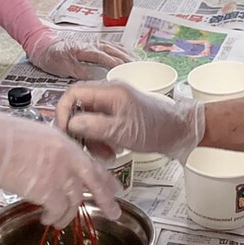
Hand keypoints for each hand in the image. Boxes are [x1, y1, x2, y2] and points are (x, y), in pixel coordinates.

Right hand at [0, 111, 119, 225]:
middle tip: (114, 212)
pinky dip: (53, 219)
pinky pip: (57, 211)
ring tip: (57, 221)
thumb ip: (48, 152)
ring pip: (74, 202)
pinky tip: (45, 219)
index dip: (105, 177)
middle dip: (106, 201)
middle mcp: (67, 158)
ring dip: (67, 215)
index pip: (92, 163)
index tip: (115, 187)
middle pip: (93, 184)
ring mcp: (59, 175)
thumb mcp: (33, 136)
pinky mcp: (46, 191)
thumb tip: (48, 164)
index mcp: (64, 143)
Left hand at [28, 38, 131, 79]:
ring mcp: (93, 43)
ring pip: (112, 47)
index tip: (124, 68)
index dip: (113, 61)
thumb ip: (79, 70)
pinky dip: (120, 49)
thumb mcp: (63, 67)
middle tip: (136, 66)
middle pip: (111, 49)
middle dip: (124, 57)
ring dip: (124, 53)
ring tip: (136, 61)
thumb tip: (94, 76)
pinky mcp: (94, 45)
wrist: (45, 48)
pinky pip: (110, 45)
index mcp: (83, 49)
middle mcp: (90, 44)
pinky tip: (127, 54)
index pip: (101, 55)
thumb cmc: (53, 58)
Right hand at [56, 81, 204, 162]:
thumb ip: (94, 126)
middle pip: (79, 107)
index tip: (64, 132)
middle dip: (80, 130)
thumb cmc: (156, 129)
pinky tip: (112, 150)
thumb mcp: (122, 131)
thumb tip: (70, 124)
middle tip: (86, 149)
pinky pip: (100, 125)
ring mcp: (113, 104)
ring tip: (105, 154)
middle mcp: (109, 93)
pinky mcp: (118, 115)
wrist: (180, 132)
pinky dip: (101, 139)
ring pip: (88, 119)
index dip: (63, 112)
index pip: (73, 93)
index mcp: (109, 91)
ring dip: (92, 138)